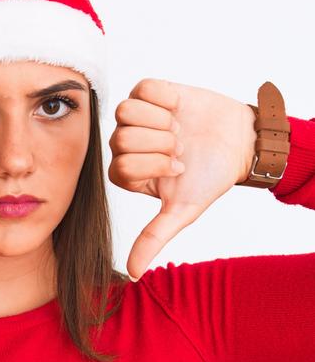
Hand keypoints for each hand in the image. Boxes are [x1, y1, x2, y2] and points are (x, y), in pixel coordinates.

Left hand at [108, 78, 256, 280]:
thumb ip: (153, 238)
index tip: (177, 167)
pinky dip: (166, 98)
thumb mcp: (182, 212)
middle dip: (161, 144)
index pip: (122, 165)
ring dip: (161, 122)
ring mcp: (137, 117)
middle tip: (181, 147)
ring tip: (179, 128)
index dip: (155, 166)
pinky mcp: (150, 92)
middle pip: (121, 138)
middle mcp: (125, 144)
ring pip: (126, 111)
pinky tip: (179, 108)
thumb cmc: (208, 178)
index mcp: (127, 172)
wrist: (238, 144)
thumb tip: (133, 274)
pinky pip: (143, 88)